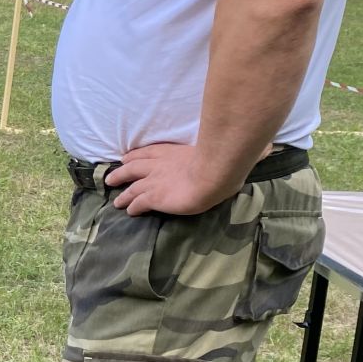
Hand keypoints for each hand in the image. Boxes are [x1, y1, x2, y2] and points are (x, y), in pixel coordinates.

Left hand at [106, 143, 240, 216]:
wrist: (212, 172)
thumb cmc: (219, 161)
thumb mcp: (213, 151)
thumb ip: (214, 153)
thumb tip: (251, 150)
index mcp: (171, 152)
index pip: (147, 153)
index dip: (135, 157)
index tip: (127, 158)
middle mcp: (157, 165)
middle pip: (132, 168)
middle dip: (120, 173)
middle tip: (111, 178)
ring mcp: (154, 181)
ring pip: (131, 188)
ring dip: (123, 194)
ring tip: (116, 201)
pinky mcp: (153, 197)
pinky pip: (138, 203)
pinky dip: (132, 207)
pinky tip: (128, 211)